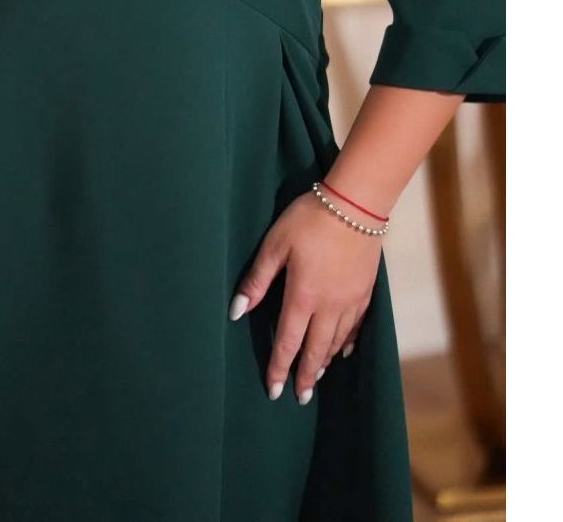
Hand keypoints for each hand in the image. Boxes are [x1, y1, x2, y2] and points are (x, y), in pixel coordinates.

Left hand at [228, 191, 379, 402]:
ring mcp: (351, 300)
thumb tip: (237, 311)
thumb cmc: (309, 220)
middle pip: (315, 349)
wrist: (355, 205)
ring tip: (317, 376)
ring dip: (324, 361)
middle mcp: (329, 306)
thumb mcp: (275, 245)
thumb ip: (257, 280)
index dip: (279, 367)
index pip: (288, 341)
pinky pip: (357, 327)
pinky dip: (348, 343)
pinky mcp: (366, 292)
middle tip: (300, 398)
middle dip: (306, 376)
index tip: (273, 390)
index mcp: (302, 297)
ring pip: (336, 341)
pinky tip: (344, 351)